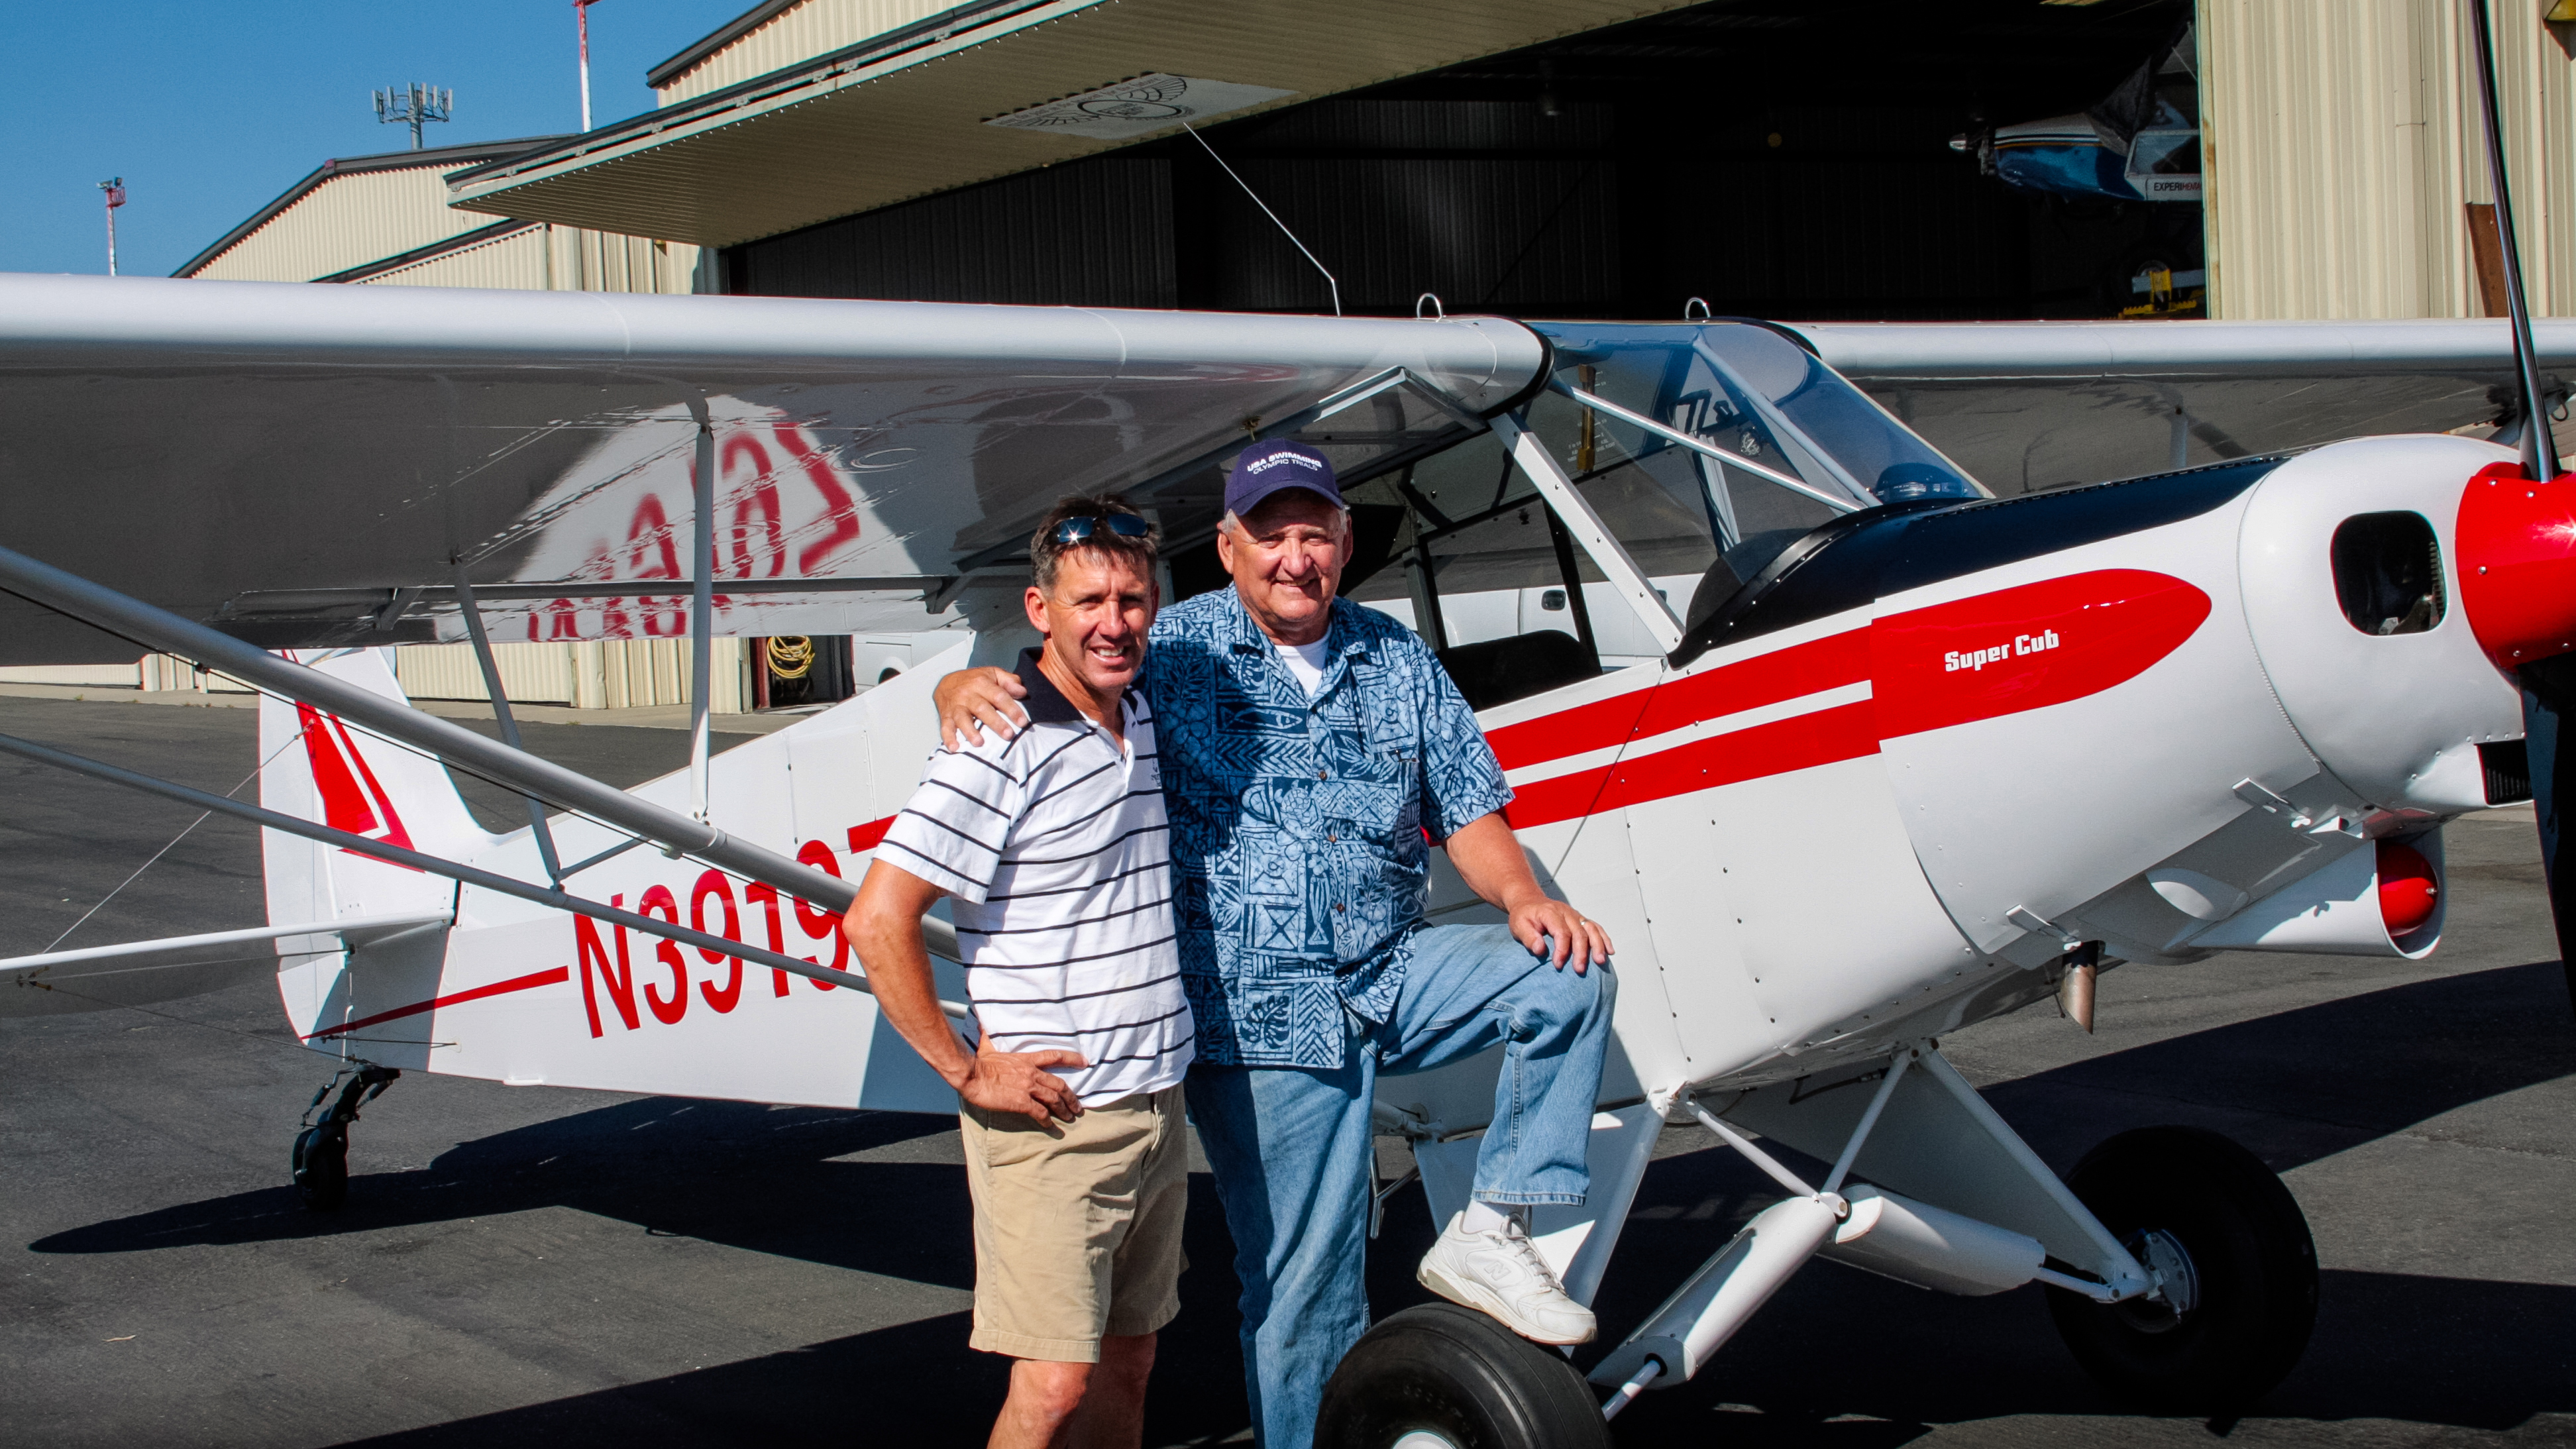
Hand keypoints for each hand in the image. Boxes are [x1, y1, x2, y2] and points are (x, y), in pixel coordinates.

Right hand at [935, 667, 1028, 751]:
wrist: (947, 682)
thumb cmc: (975, 680)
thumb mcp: (993, 674)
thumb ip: (1009, 682)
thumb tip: (1022, 692)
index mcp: (982, 683)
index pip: (999, 696)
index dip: (1011, 709)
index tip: (1023, 722)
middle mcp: (968, 695)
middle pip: (982, 708)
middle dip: (995, 723)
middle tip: (1008, 735)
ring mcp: (956, 706)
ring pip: (962, 718)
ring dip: (970, 731)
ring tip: (979, 743)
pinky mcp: (946, 716)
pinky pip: (945, 727)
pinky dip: (948, 738)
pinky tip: (955, 748)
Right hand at [954, 1039, 1086, 1124]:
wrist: (972, 1076)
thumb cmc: (978, 1063)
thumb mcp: (987, 1047)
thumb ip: (989, 1038)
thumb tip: (982, 1026)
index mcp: (1026, 1060)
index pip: (1055, 1056)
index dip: (1072, 1059)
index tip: (1085, 1062)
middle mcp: (1032, 1073)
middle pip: (1059, 1084)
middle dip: (1071, 1097)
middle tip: (1078, 1107)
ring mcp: (1028, 1088)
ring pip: (1054, 1099)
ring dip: (1064, 1109)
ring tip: (1070, 1117)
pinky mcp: (1022, 1102)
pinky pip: (1041, 1113)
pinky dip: (1048, 1120)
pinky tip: (1051, 1126)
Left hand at [1507, 895, 1612, 972]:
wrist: (1529, 902)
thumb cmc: (1524, 916)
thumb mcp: (1518, 926)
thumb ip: (1529, 937)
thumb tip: (1540, 950)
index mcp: (1550, 913)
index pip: (1561, 932)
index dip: (1562, 950)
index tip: (1558, 965)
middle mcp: (1565, 912)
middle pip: (1579, 932)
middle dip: (1581, 952)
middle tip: (1579, 970)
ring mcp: (1575, 915)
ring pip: (1591, 929)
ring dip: (1597, 945)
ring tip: (1600, 961)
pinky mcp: (1580, 919)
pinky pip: (1595, 927)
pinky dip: (1604, 939)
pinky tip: (1610, 951)